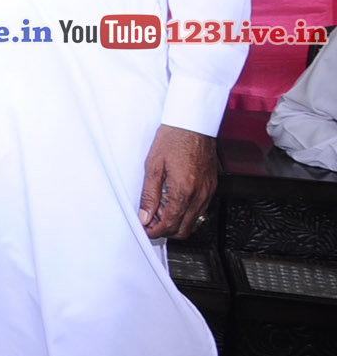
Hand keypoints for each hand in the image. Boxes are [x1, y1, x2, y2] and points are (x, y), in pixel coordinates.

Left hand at [138, 124, 216, 238]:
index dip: (155, 231)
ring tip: (160, 210)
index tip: (145, 228)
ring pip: (194, 222)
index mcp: (184, 190)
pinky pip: (200, 210)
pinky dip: (187, 213)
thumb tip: (145, 215)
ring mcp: (208, 192)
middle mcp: (199, 194)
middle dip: (165, 230)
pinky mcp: (211, 187)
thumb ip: (149, 194)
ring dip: (176, 222)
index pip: (170, 224)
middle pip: (184, 229)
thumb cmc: (174, 139)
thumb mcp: (153, 166)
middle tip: (150, 221)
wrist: (193, 124)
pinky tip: (173, 202)